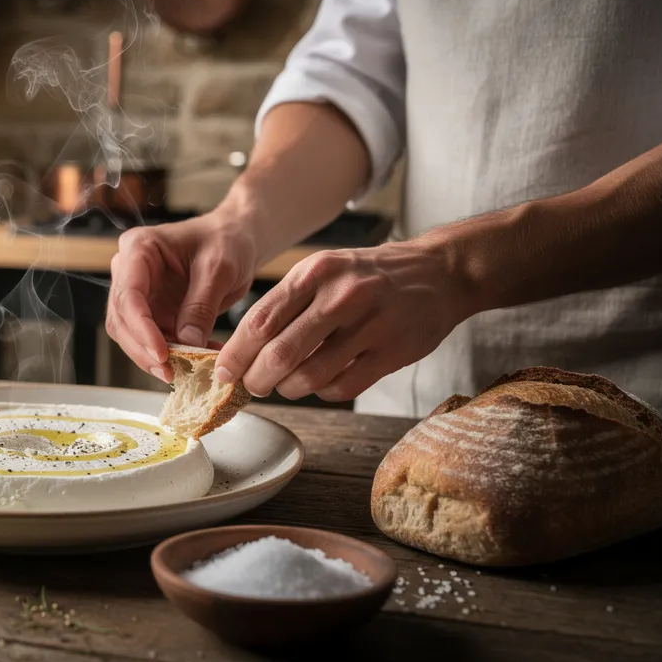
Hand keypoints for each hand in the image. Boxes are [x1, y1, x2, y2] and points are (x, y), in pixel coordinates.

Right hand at [106, 213, 258, 381]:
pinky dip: (171, 355)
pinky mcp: (153, 312)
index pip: (128, 294)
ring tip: (185, 370)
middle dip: (143, 349)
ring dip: (153, 357)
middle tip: (169, 372)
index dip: (141, 328)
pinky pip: (152, 340)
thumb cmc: (227, 241)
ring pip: (131, 335)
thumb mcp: (219, 269)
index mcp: (139, 249)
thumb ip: (200, 306)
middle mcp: (129, 271)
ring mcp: (140, 293)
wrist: (237, 240)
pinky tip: (197, 360)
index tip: (161, 354)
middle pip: (122, 319)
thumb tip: (187, 344)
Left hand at [216, 238, 473, 400]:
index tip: (223, 372)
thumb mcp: (323, 270)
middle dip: (257, 379)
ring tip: (286, 386)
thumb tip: (242, 347)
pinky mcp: (394, 351)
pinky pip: (344, 387)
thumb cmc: (367, 275)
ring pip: (310, 376)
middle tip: (252, 386)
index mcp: (314, 273)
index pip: (260, 321)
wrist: (439, 272)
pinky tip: (322, 383)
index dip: (235, 353)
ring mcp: (370, 324)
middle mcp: (341, 296)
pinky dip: (324, 392)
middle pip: (280, 353)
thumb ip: (285, 303)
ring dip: (289, 390)